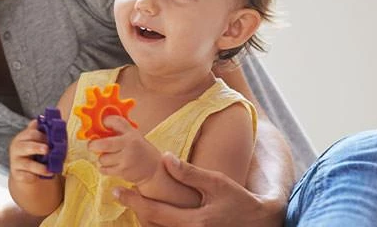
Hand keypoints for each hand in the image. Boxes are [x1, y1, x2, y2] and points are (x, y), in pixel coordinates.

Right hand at [9, 120, 53, 182]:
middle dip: (37, 147)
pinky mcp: (17, 175)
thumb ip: (44, 132)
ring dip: (40, 167)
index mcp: (22, 137)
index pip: (30, 134)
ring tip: (50, 169)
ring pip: (27, 164)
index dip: (42, 136)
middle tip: (47, 149)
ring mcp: (16, 162)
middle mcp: (16, 149)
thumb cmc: (35, 151)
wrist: (25, 170)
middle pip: (25, 146)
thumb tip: (53, 120)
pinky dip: (34, 177)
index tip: (52, 139)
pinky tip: (41, 177)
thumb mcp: (39, 141)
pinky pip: (25, 176)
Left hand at [87, 116, 160, 184]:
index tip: (103, 123)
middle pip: (104, 144)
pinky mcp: (123, 172)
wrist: (153, 169)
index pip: (116, 122)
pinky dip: (104, 168)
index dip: (106, 121)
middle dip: (94, 145)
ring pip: (102, 158)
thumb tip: (101, 124)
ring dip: (102, 158)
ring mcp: (126, 160)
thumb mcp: (134, 135)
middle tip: (91, 145)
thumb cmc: (140, 150)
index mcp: (132, 134)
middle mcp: (129, 145)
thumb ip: (119, 129)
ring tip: (108, 157)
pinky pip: (104, 169)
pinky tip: (110, 165)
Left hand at [113, 153, 286, 226]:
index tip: (117, 190)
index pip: (154, 212)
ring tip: (137, 202)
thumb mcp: (217, 182)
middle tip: (122, 194)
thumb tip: (166, 158)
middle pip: (151, 225)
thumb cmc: (239, 200)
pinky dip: (158, 223)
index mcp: (193, 222)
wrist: (259, 222)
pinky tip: (154, 212)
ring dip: (145, 217)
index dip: (133, 201)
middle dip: (135, 209)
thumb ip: (190, 173)